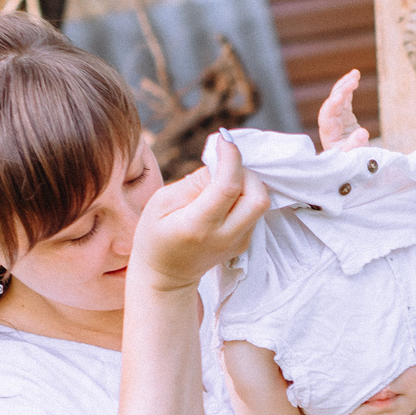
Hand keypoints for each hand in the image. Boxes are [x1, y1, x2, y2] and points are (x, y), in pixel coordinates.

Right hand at [136, 132, 266, 292]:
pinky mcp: (245, 243)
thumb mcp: (160, 203)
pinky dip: (246, 195)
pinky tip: (226, 194)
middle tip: (225, 164)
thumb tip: (220, 164)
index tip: (223, 138)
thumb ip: (193, 183)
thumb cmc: (155, 235)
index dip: (231, 158)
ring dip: (248, 182)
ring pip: (260, 203)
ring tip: (224, 178)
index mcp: (197, 226)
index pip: (228, 187)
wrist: (166, 276)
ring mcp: (238, 242)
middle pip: (257, 197)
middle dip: (246, 171)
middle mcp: (224, 237)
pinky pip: (255, 211)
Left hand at [317, 70, 369, 156]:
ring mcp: (336, 117)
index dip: (334, 104)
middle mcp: (330, 122)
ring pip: (338, 97)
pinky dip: (349, 89)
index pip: (328, 114)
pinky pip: (345, 98)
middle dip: (341, 90)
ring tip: (355, 74)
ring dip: (345, 85)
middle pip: (332, 102)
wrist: (349, 165)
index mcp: (328, 132)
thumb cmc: (349, 162)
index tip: (342, 96)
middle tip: (353, 80)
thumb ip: (356, 145)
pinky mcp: (344, 115)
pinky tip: (355, 78)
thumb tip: (363, 132)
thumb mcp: (353, 157)